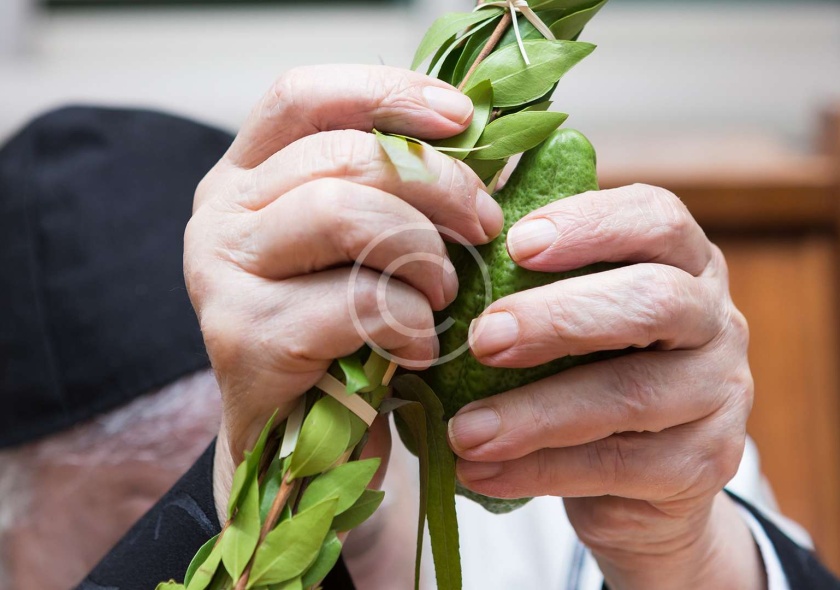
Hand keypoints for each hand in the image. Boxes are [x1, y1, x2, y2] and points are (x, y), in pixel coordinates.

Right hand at [183, 65, 503, 517]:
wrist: (296, 442)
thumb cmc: (341, 334)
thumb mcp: (359, 247)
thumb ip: (389, 190)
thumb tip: (475, 137)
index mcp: (247, 175)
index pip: (302, 96)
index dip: (387, 94)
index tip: (462, 117)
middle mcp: (220, 214)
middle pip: (342, 155)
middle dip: (437, 185)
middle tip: (484, 224)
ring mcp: (220, 274)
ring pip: (344, 214)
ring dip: (423, 253)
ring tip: (445, 292)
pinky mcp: (243, 336)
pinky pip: (355, 301)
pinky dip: (411, 322)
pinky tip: (418, 347)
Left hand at [448, 184, 764, 588]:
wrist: (634, 476)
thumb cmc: (586, 369)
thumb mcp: (568, 316)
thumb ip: (532, 280)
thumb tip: (450, 245)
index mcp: (683, 262)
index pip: (658, 219)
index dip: (590, 225)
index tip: (516, 245)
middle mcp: (715, 319)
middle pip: (654, 300)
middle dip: (559, 318)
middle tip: (483, 340)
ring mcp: (720, 393)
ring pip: (633, 395)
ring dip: (535, 413)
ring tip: (464, 431)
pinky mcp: (706, 463)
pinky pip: (619, 466)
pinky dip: (539, 470)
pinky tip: (482, 471)